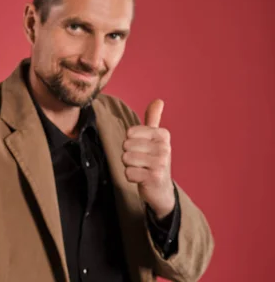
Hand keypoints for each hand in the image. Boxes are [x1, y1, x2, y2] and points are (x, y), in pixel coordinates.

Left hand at [122, 99, 174, 219]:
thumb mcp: (155, 138)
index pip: (130, 132)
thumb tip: (158, 100)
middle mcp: (164, 147)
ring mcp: (161, 162)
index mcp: (163, 134)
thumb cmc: (154, 160)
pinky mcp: (154, 177)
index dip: (130, 142)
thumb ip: (153, 119)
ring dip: (129, 166)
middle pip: (126, 145)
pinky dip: (131, 177)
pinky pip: (128, 172)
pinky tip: (142, 178)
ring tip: (141, 169)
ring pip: (126, 158)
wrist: (162, 189)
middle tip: (141, 161)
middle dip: (129, 155)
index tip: (142, 149)